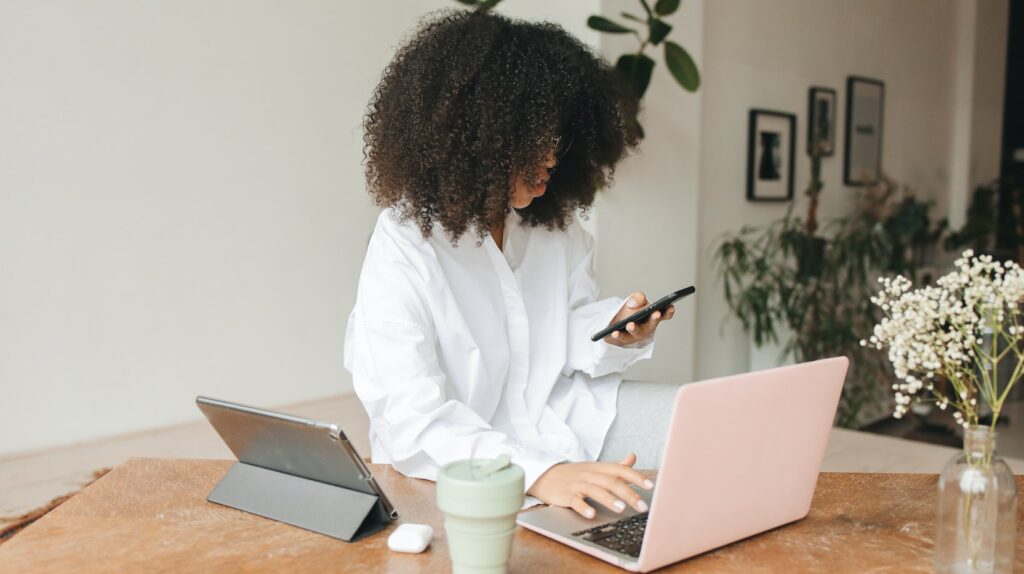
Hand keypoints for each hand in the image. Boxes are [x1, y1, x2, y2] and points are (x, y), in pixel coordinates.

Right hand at [526, 453, 653, 518]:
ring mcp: (577, 484)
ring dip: (609, 499)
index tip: (650, 486)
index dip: (636, 476)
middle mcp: (590, 474)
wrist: (545, 475)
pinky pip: (574, 501)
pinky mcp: (565, 494)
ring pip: (595, 490)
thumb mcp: (596, 468)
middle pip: (611, 481)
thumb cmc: (575, 474)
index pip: (620, 470)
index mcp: (599, 468)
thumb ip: (616, 465)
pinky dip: (583, 506)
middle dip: (628, 493)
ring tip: (621, 508)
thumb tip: (633, 457)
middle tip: (643, 506)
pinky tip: (591, 514)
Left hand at [604, 291, 674, 346]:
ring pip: (637, 332)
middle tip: (656, 314)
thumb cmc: (630, 311)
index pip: (664, 314)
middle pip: (652, 323)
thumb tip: (633, 303)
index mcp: (653, 316)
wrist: (616, 323)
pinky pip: (622, 337)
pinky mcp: (625, 339)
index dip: (668, 311)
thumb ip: (637, 298)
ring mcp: (637, 334)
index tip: (670, 306)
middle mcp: (648, 327)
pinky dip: (619, 335)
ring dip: (635, 329)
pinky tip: (614, 332)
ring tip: (630, 325)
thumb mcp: (635, 300)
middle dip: (654, 319)